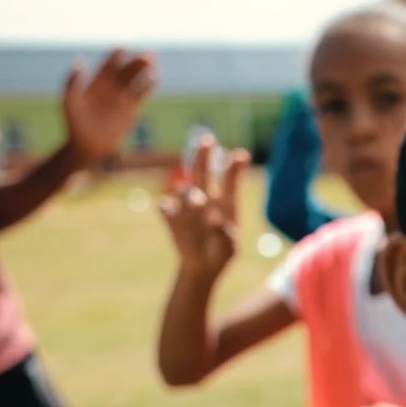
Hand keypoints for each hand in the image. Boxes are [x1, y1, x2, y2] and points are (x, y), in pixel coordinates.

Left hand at [63, 48, 156, 165]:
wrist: (87, 145)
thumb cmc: (74, 123)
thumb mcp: (70, 101)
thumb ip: (73, 81)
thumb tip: (80, 61)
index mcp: (96, 82)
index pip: (108, 64)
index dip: (115, 55)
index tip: (123, 47)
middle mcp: (110, 87)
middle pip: (126, 69)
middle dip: (136, 60)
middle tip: (146, 53)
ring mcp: (122, 98)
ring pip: (136, 79)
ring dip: (145, 69)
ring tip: (154, 58)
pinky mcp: (131, 109)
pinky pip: (142, 93)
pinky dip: (149, 85)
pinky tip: (156, 77)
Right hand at [159, 135, 247, 279]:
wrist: (203, 266)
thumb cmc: (222, 253)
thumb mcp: (229, 246)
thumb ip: (223, 232)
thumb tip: (211, 217)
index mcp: (226, 202)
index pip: (230, 178)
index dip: (234, 166)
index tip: (241, 155)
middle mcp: (206, 198)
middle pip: (202, 171)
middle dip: (203, 155)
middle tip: (206, 140)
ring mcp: (187, 206)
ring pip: (183, 188)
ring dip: (188, 192)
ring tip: (198, 203)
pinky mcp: (171, 218)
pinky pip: (164, 206)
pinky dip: (166, 208)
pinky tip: (170, 212)